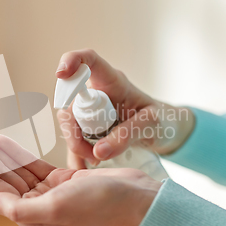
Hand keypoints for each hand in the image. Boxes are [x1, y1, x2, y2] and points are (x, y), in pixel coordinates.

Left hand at [0, 130, 161, 225]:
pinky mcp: (60, 180)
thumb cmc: (100, 203)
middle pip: (1, 177)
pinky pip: (32, 164)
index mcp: (31, 218)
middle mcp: (36, 207)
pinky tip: (2, 141)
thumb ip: (20, 209)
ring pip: (14, 169)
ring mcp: (48, 193)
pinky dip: (17, 153)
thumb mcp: (58, 206)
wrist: (134, 197)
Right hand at [56, 49, 194, 167]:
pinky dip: (77, 156)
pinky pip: (73, 140)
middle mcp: (96, 92)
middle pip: (70, 103)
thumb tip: (98, 151)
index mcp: (112, 81)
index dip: (71, 60)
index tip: (61, 74)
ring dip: (76, 146)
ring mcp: (88, 110)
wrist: (163, 131)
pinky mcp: (86, 127)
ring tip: (96, 160)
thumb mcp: (151, 125)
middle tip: (93, 153)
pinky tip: (88, 165)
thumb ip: (127, 135)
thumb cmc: (160, 119)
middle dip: (73, 130)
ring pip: (68, 124)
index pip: (88, 60)